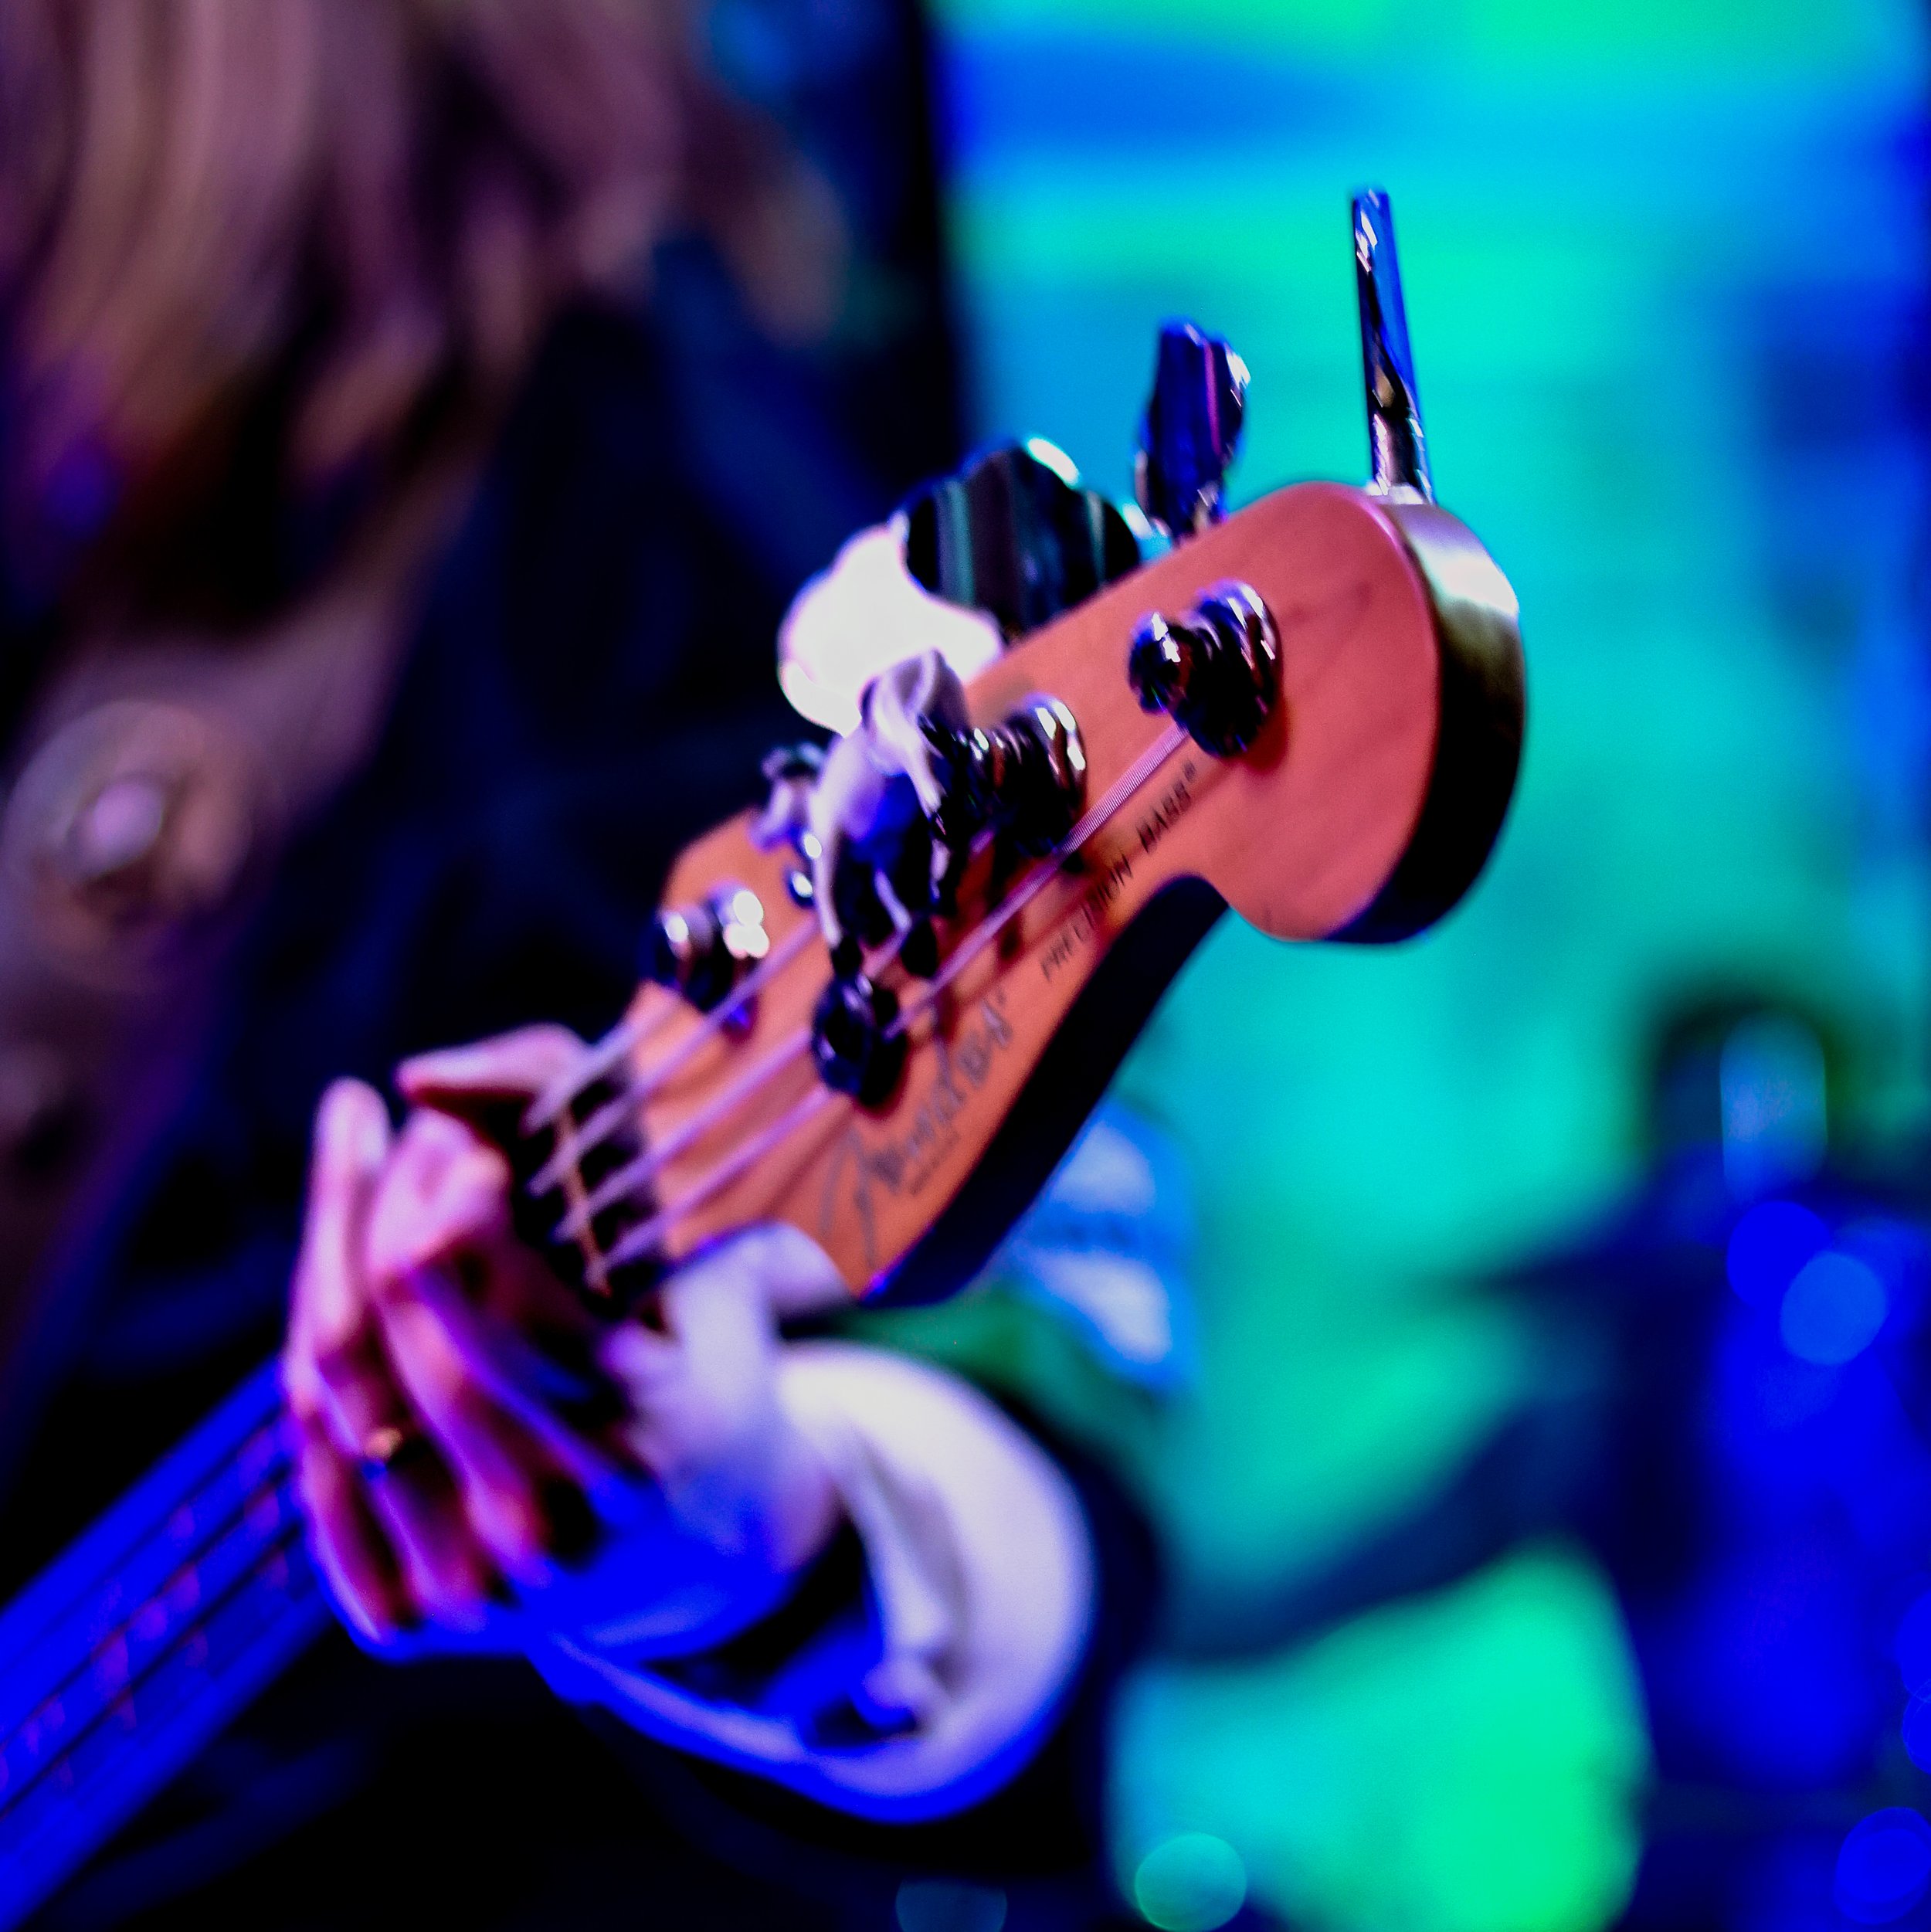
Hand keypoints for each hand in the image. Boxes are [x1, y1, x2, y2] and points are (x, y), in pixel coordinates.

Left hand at [283, 1027, 844, 1652]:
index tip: (459, 1132)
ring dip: (331, 1250)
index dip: (451, 1203)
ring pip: (337, 1392)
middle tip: (400, 1130)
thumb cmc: (697, 1351)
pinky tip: (335, 1265)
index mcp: (650, 1438)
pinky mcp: (411, 1622)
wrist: (702, 1538)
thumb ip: (578, 1125)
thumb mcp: (688, 1245)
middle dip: (384, 1207)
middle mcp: (561, 1531)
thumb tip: (423, 1084)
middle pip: (402, 1339)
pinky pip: (312, 1464)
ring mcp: (480, 1589)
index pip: (501, 1310)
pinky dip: (308, 1352)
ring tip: (360, 1160)